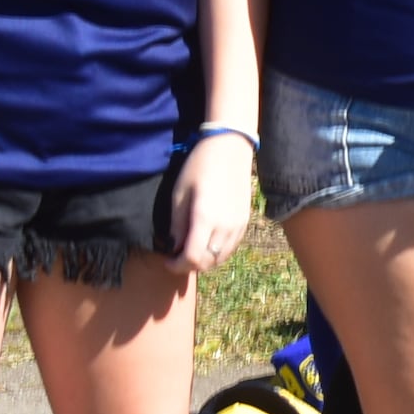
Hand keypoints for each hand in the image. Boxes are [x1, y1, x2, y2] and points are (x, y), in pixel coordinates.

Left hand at [172, 134, 257, 269]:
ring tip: (192, 252)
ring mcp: (238, 226)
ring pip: (221, 258)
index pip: (192, 258)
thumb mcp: (179, 193)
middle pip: (207, 262)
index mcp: (205, 219)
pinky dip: (218, 253)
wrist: (230, 148)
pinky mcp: (245, 222)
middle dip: (189, 265)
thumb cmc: (199, 166)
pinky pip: (231, 248)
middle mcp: (225, 227)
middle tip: (177, 258)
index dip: (177, 265)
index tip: (167, 261)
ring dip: (205, 261)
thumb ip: (177, 224)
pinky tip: (208, 244)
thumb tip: (174, 247)